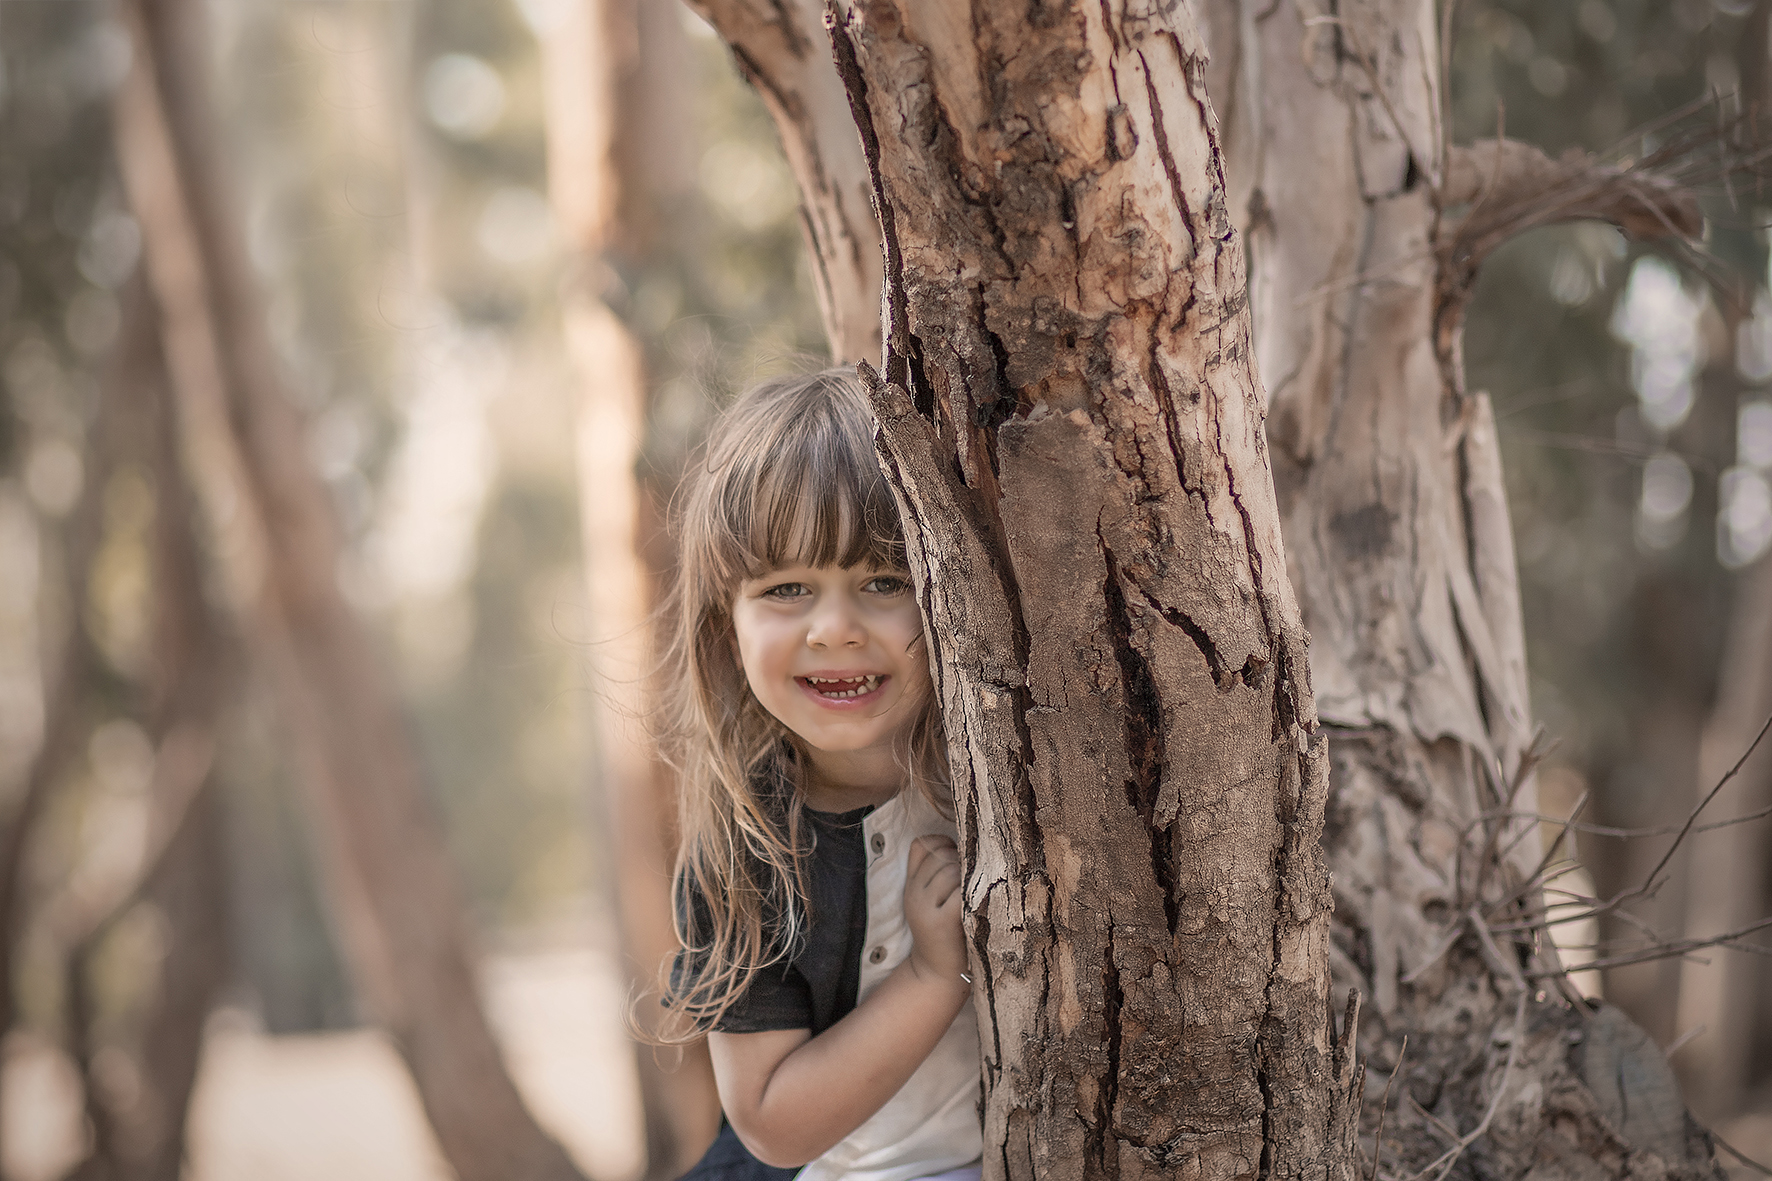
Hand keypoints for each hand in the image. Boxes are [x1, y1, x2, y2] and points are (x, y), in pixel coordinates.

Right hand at [904, 835, 966, 986]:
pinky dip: (974, 891)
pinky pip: (960, 891)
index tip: (958, 860)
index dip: (943, 845)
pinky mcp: (943, 922)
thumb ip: (933, 872)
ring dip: (970, 875)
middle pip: (941, 856)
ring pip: (952, 870)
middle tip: (974, 879)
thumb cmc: (944, 933)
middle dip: (961, 860)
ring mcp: (926, 908)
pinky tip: (979, 902)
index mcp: (910, 885)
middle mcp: (914, 894)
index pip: (922, 844)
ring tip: (977, 892)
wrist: (937, 975)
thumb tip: (957, 842)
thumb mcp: (928, 900)